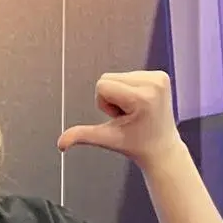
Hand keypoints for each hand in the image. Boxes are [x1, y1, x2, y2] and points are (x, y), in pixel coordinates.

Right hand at [57, 70, 182, 168]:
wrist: (161, 147)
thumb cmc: (137, 144)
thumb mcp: (106, 138)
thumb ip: (81, 135)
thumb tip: (60, 144)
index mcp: (142, 97)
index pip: (102, 85)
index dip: (104, 104)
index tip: (121, 117)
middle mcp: (154, 83)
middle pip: (108, 78)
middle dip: (111, 98)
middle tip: (127, 114)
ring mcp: (160, 78)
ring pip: (117, 76)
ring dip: (120, 94)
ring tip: (134, 110)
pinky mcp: (161, 75)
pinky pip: (128, 75)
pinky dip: (128, 89)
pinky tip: (140, 104)